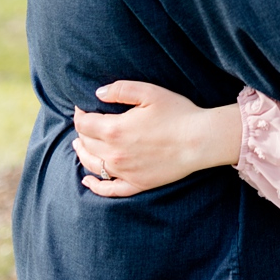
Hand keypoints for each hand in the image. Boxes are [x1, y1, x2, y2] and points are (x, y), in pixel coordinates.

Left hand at [73, 81, 241, 197]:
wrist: (200, 140)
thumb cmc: (178, 113)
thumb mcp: (151, 92)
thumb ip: (121, 89)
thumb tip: (97, 93)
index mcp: (114, 130)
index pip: (84, 124)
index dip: (80, 114)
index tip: (82, 108)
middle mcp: (114, 154)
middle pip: (85, 144)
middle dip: (81, 132)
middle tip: (85, 124)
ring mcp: (124, 171)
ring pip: (92, 165)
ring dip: (82, 154)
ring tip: (80, 146)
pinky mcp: (136, 183)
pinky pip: (108, 189)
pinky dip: (94, 186)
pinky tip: (87, 181)